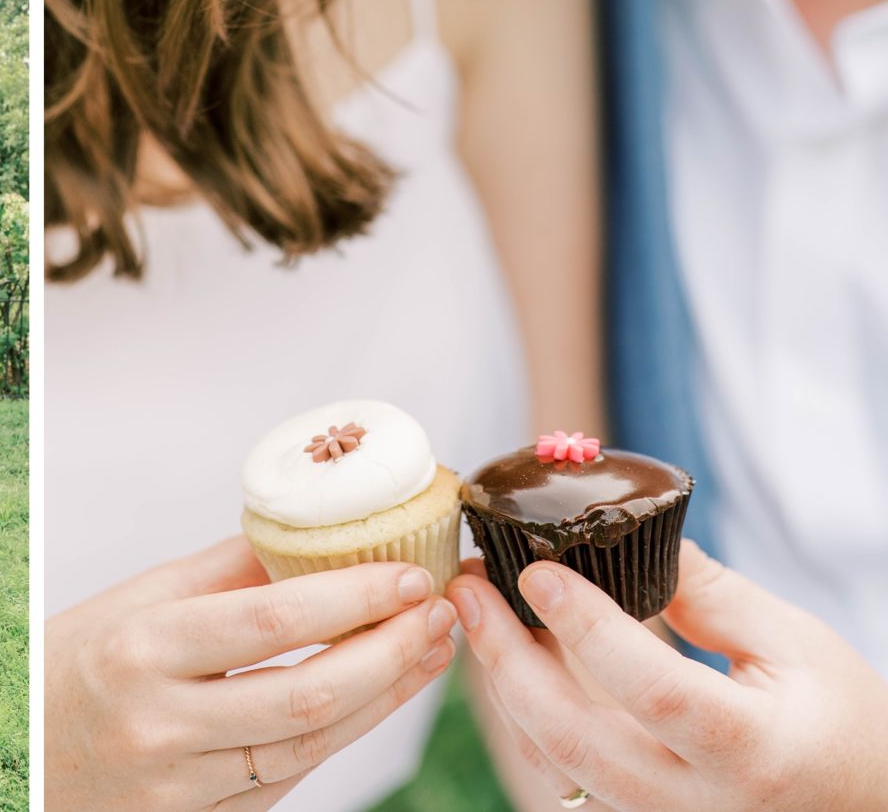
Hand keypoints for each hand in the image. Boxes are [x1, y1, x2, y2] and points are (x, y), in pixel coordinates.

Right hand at [46, 537, 456, 810]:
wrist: (20, 758)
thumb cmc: (69, 667)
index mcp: (139, 649)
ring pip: (312, 744)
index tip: (408, 573)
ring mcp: (181, 782)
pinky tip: (378, 698)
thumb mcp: (127, 604)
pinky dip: (343, 736)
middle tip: (438, 612)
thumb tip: (310, 530)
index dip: (351, 598)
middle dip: (391, 651)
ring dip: (385, 697)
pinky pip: (289, 778)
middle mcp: (160, 721)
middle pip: (308, 692)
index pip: (269, 622)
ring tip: (428, 651)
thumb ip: (220, 572)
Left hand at [452, 541, 887, 809]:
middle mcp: (698, 802)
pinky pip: (561, 772)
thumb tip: (626, 534)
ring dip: (504, 681)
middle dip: (507, 658)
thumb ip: (710, 594)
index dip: (588, 629)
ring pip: (553, 760)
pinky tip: (507, 654)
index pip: (655, 689)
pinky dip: (524, 712)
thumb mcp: (796, 644)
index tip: (538, 571)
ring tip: (476, 607)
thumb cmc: (840, 719)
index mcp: (752, 750)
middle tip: (470, 585)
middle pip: (575, 738)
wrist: (860, 800)